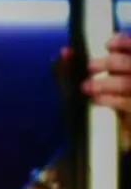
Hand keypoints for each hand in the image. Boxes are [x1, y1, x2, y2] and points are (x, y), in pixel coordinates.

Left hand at [62, 32, 130, 150]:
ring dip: (110, 84)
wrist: (89, 145)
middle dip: (114, 63)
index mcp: (126, 71)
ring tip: (87, 87)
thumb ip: (68, 70)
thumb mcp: (73, 88)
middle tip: (91, 66)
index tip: (108, 44)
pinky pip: (129, 107)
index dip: (126, 43)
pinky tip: (97, 100)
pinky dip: (113, 101)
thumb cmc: (85, 109)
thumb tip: (64, 52)